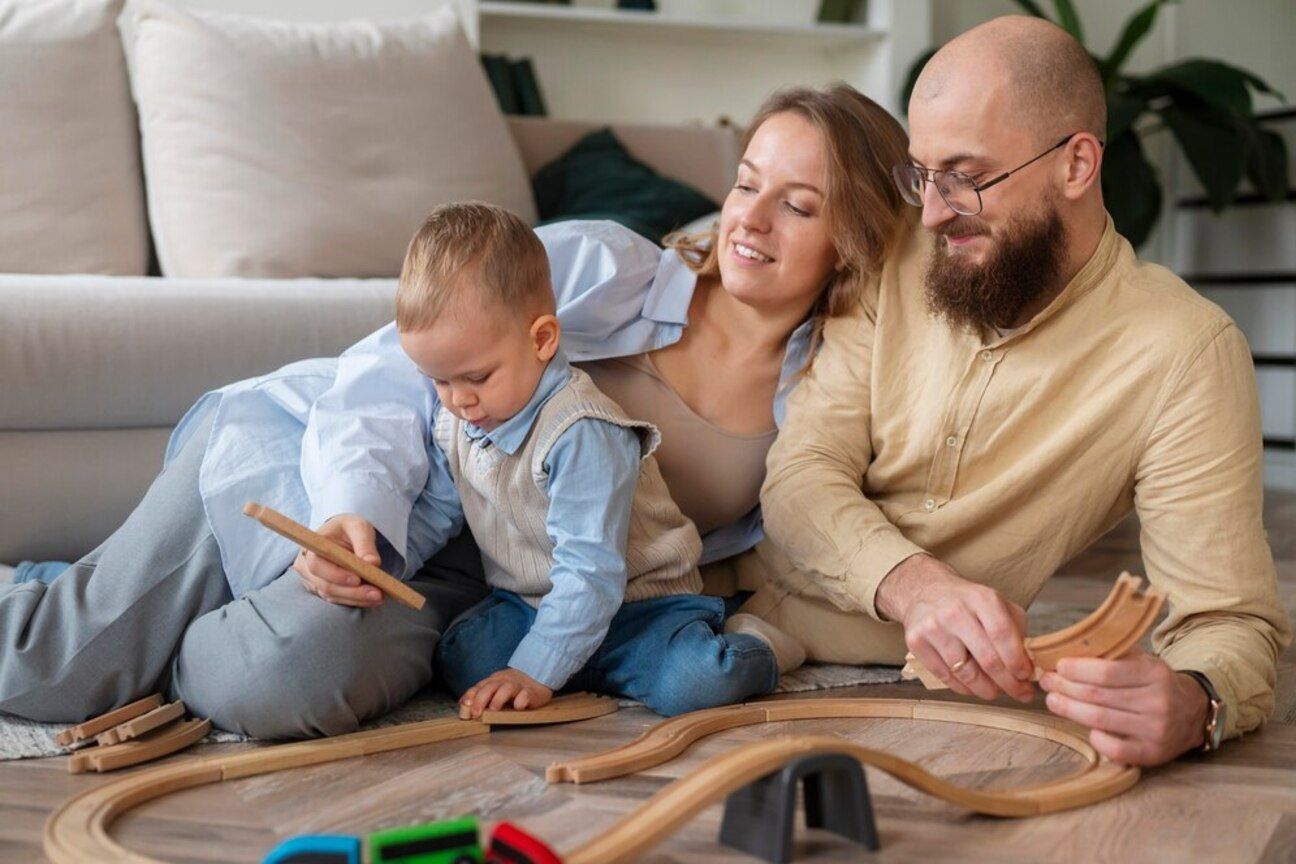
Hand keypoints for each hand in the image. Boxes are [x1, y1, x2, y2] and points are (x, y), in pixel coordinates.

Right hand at [293, 513, 384, 607]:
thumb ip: (365, 544)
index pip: (316, 565)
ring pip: (333, 595)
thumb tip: (373, 564)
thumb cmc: (347, 528)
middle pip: (326, 585)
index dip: (336, 575)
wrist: (342, 534)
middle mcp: (305, 566)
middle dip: (353, 592)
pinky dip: (355, 600)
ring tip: (379, 597)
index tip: (357, 580)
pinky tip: (371, 599)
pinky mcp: (321, 590)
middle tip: (378, 594)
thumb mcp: (358, 527)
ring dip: (357, 598)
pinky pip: (337, 599)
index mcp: (310, 547)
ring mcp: (312, 580)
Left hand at [460, 669, 553, 718]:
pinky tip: (518, 707)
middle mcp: (504, 681)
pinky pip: (525, 695)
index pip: (479, 686)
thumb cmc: (512, 687)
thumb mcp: (495, 688)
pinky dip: (521, 700)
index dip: (471, 695)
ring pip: (507, 688)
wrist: (537, 678)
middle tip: (475, 713)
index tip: (464, 706)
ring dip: (499, 699)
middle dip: (481, 699)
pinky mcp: (531, 692)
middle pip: (490, 687)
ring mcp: (518, 686)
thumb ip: (481, 694)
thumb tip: (462, 704)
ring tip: (494, 710)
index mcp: (493, 681)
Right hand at [879, 553, 1034, 702]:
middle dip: (1009, 684)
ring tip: (996, 692)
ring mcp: (933, 627)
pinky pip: (945, 676)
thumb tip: (1028, 664)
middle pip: (988, 659)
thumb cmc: (967, 602)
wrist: (925, 590)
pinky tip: (973, 687)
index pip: (1004, 636)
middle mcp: (956, 612)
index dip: (1018, 662)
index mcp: (981, 599)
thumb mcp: (996, 603)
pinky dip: (963, 688)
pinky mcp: (916, 642)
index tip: (1027, 677)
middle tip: (1020, 694)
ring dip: (986, 690)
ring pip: (966, 673)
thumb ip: (1016, 629)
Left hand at [1039, 648, 1208, 765]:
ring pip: (1101, 720)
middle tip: (1046, 683)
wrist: (1192, 713)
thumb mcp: (1141, 661)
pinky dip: (1096, 738)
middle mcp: (1158, 702)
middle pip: (1098, 696)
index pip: (1107, 672)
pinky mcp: (1153, 753)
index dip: (1077, 669)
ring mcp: (1156, 730)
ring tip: (1052, 700)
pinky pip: (1116, 749)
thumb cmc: (1154, 683)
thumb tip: (1067, 650)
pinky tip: (1085, 729)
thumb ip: (1111, 654)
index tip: (1057, 666)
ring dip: (1069, 709)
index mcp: (1155, 674)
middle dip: (1065, 688)